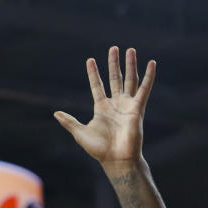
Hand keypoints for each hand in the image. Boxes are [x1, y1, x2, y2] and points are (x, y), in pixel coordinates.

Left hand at [55, 47, 155, 166]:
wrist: (116, 159)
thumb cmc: (99, 149)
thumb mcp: (80, 132)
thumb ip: (69, 121)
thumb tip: (56, 113)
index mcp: (101, 108)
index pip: (96, 86)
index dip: (93, 74)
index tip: (90, 60)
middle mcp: (115, 104)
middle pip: (114, 78)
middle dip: (114, 64)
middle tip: (113, 48)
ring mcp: (127, 105)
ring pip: (130, 80)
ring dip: (130, 65)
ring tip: (130, 49)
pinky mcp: (138, 108)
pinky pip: (144, 89)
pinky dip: (149, 76)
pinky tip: (151, 63)